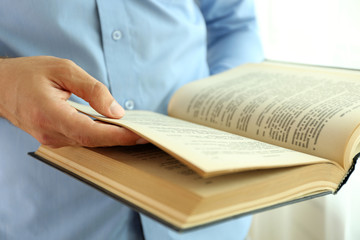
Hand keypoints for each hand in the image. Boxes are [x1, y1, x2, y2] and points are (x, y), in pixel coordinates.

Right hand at [0, 56, 145, 146]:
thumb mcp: (64, 70)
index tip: (141, 135)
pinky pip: (82, 141)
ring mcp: (51, 139)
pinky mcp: (54, 138)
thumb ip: (92, 90)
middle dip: (122, 139)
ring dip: (112, 138)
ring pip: (89, 144)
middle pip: (94, 142)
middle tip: (147, 134)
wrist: (1, 86)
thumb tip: (116, 111)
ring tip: (136, 131)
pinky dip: (100, 136)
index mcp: (50, 115)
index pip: (91, 133)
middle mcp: (50, 133)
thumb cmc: (30, 74)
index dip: (118, 136)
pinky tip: (114, 128)